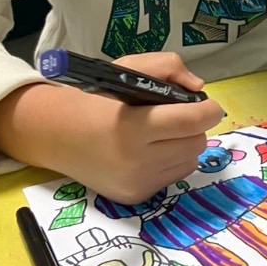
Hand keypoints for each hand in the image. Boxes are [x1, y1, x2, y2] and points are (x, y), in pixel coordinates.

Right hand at [0, 52, 226, 204]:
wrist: (58, 135)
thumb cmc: (96, 98)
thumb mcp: (127, 69)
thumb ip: (166, 68)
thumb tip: (198, 88)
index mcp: (131, 126)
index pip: (189, 122)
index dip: (208, 110)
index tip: (208, 104)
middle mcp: (135, 161)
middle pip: (196, 143)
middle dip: (195, 127)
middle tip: (180, 116)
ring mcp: (136, 183)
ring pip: (189, 162)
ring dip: (185, 145)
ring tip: (163, 133)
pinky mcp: (136, 197)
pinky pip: (174, 177)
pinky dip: (172, 161)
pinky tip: (152, 151)